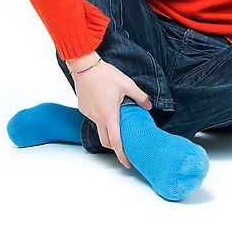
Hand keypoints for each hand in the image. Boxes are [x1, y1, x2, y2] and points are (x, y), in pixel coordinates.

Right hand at [69, 54, 151, 168]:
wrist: (84, 67)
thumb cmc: (106, 75)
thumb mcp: (127, 84)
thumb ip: (139, 97)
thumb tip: (148, 106)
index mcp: (109, 115)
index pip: (116, 141)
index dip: (122, 155)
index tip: (127, 163)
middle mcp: (98, 118)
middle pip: (106, 140)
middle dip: (115, 146)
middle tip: (125, 145)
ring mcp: (89, 114)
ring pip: (99, 128)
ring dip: (108, 130)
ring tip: (118, 121)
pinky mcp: (83, 108)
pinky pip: (94, 118)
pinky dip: (101, 118)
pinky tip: (107, 107)